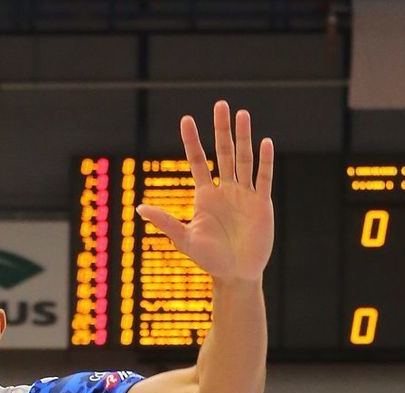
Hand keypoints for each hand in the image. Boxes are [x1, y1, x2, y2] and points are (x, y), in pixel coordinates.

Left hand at [138, 101, 273, 284]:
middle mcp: (225, 190)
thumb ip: (165, 222)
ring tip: (241, 114)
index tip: (186, 120)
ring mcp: (244, 194)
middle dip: (221, 129)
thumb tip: (140, 208)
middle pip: (223, 152)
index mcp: (205, 196)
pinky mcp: (261, 203)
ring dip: (243, 137)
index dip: (192, 141)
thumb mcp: (185, 240)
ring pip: (243, 159)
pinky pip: (263, 178)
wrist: (235, 275)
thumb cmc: (210, 260)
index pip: (197, 161)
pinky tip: (264, 143)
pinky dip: (264, 162)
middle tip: (220, 104)